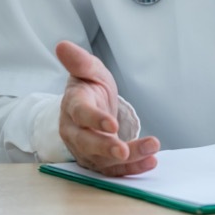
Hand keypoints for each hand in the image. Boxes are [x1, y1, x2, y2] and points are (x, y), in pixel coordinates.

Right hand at [55, 41, 158, 175]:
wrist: (90, 105)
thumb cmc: (90, 86)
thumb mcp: (89, 70)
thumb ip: (80, 62)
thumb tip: (63, 45)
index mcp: (73, 107)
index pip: (81, 114)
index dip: (94, 119)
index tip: (111, 124)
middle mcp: (76, 132)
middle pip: (87, 143)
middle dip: (105, 148)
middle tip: (123, 150)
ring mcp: (86, 149)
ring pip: (104, 159)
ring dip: (128, 159)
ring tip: (152, 152)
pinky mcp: (99, 160)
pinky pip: (114, 169)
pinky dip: (132, 168)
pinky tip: (151, 162)